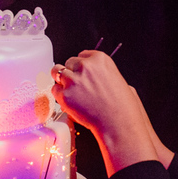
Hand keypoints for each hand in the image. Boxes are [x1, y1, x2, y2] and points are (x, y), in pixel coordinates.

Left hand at [52, 51, 158, 173]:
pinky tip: (70, 102)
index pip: (82, 55)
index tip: (83, 74)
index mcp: (100, 59)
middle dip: (72, 73)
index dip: (81, 66)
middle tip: (77, 86)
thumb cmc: (122, 105)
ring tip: (69, 91)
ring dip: (61, 80)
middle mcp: (85, 66)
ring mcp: (73, 80)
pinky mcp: (64, 95)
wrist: (118, 123)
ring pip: (56, 72)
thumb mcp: (118, 80)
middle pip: (69, 63)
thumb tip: (96, 77)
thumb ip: (103, 74)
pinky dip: (60, 96)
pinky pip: (55, 90)